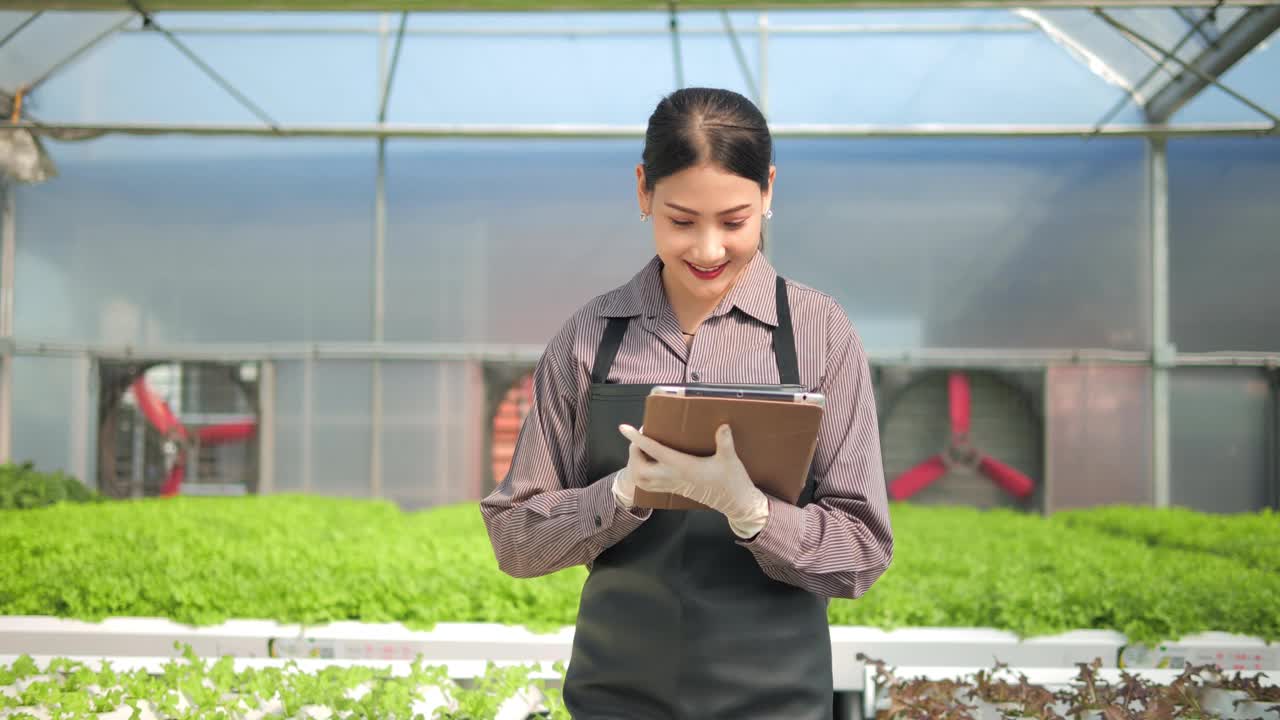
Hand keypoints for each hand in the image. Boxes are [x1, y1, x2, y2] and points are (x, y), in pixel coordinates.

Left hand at [617, 423, 769, 537]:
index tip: (625, 428)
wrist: (735, 504)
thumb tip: (723, 425)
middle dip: (633, 454)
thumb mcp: (730, 459)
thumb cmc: (732, 482)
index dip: (638, 439)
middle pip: (639, 470)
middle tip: (639, 440)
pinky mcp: (675, 490)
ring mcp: (672, 485)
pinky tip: (650, 463)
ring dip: (635, 465)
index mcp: (683, 467)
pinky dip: (642, 474)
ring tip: (641, 450)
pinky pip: (650, 485)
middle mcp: (673, 477)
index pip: (654, 451)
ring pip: (641, 480)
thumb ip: (725, 442)